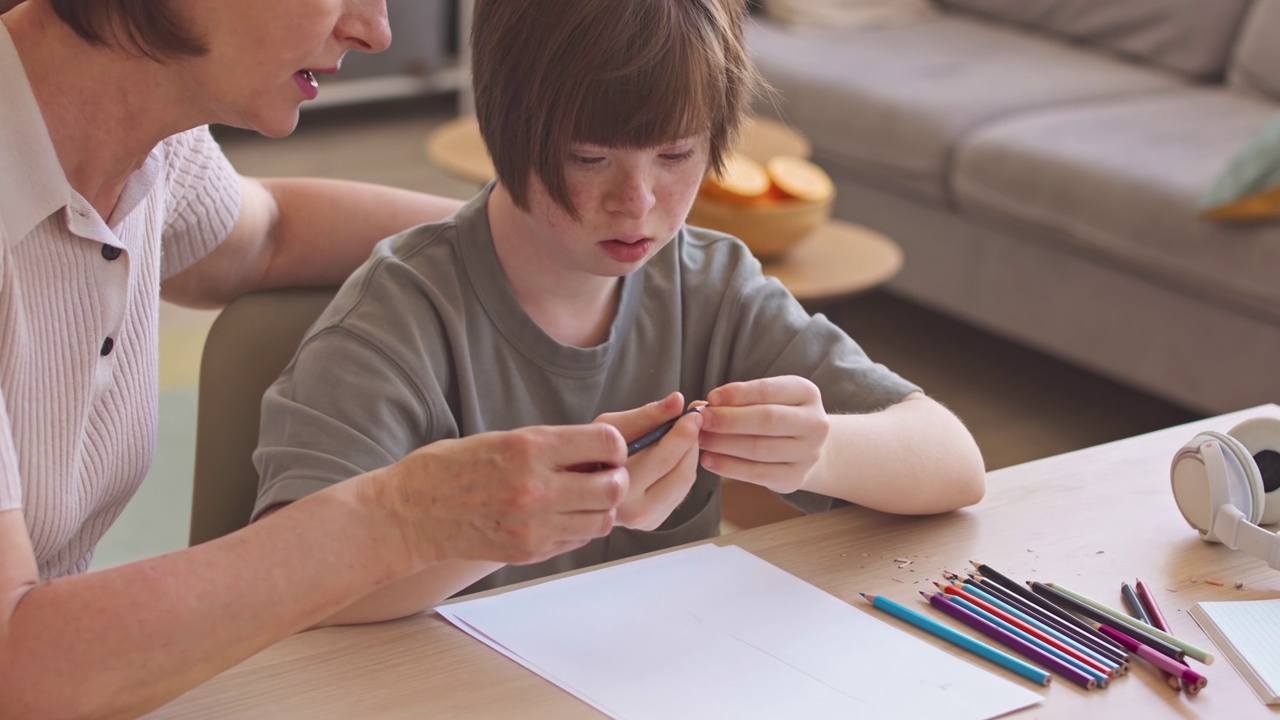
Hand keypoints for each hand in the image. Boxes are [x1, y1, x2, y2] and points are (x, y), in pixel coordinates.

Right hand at [368, 424, 628, 566]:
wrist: (409, 513)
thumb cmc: (452, 468)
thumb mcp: (503, 439)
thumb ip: (552, 445)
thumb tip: (600, 450)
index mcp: (529, 447)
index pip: (606, 443)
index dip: (614, 446)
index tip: (606, 449)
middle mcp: (535, 487)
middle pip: (613, 486)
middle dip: (614, 478)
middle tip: (602, 475)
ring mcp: (533, 524)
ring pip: (602, 519)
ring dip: (599, 507)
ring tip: (580, 498)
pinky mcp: (528, 551)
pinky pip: (577, 540)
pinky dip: (578, 528)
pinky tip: (558, 516)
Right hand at [593, 393, 702, 530]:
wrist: (576, 484)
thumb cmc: (591, 451)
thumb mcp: (610, 427)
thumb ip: (645, 415)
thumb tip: (678, 400)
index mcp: (617, 486)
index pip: (663, 460)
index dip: (683, 434)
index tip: (692, 414)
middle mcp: (632, 511)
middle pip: (682, 474)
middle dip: (692, 443)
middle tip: (692, 421)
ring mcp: (645, 521)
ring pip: (686, 483)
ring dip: (690, 455)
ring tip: (682, 435)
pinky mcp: (653, 522)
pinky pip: (681, 493)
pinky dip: (683, 469)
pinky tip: (674, 455)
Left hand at [698, 376, 828, 493]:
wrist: (803, 448)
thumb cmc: (775, 417)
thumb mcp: (764, 400)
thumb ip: (735, 401)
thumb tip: (698, 407)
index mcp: (806, 393)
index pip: (768, 390)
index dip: (737, 394)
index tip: (710, 398)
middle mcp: (815, 422)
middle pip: (766, 419)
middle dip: (728, 420)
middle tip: (700, 421)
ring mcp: (809, 453)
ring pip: (759, 448)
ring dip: (723, 444)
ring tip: (699, 440)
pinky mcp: (795, 478)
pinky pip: (757, 473)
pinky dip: (729, 467)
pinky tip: (708, 460)